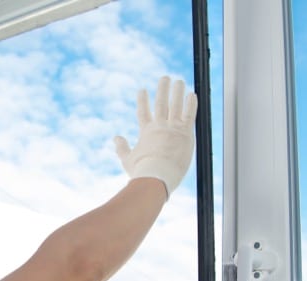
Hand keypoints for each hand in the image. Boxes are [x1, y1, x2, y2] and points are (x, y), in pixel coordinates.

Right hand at [114, 76, 197, 198]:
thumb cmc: (142, 172)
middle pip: (161, 103)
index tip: (142, 90)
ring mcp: (173, 128)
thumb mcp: (127, 160)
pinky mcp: (186, 133)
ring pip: (176, 105)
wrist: (157, 175)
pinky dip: (190, 103)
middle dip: (162, 89)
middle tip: (165, 78)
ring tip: (179, 81)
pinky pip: (189, 114)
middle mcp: (159, 126)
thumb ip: (121, 148)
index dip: (143, 101)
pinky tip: (192, 93)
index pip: (143, 112)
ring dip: (177, 91)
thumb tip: (115, 138)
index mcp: (146, 132)